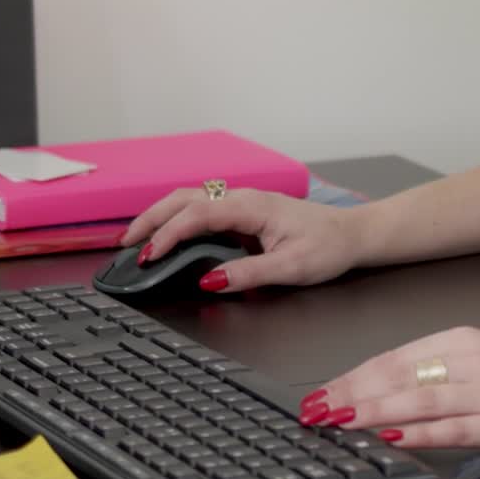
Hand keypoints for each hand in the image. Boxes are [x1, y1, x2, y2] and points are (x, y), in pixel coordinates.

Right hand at [120, 188, 358, 290]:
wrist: (353, 234)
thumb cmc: (328, 247)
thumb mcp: (292, 268)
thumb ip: (249, 273)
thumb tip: (209, 280)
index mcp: (254, 207)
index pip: (199, 214)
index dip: (169, 234)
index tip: (149, 256)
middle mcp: (245, 198)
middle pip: (186, 198)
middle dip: (152, 218)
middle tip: (126, 244)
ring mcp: (244, 203)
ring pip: (192, 200)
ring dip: (162, 216)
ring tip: (138, 240)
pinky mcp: (245, 212)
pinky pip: (204, 209)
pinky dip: (178, 218)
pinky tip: (169, 235)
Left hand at [297, 326, 479, 449]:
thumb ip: (442, 369)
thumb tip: (386, 390)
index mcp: (465, 339)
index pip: (396, 357)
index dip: (355, 374)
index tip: (323, 390)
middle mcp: (472, 359)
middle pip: (399, 375)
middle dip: (352, 392)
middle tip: (317, 408)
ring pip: (418, 400)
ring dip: (373, 411)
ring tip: (340, 420)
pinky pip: (451, 428)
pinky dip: (417, 433)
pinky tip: (390, 438)